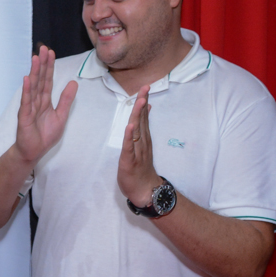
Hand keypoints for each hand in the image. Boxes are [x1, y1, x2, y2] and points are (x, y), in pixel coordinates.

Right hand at [15, 44, 77, 164]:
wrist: (32, 152)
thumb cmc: (44, 135)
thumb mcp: (61, 116)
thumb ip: (66, 99)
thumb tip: (74, 82)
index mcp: (44, 100)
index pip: (47, 80)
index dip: (49, 66)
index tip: (50, 52)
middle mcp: (36, 101)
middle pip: (40, 79)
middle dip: (42, 64)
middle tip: (43, 49)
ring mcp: (29, 107)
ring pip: (33, 87)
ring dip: (34, 72)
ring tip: (35, 58)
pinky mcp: (24, 117)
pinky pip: (26, 101)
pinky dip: (27, 90)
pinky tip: (27, 79)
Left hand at [117, 86, 161, 205]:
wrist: (145, 190)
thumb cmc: (141, 168)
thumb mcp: (142, 146)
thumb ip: (143, 129)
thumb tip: (145, 110)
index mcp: (144, 138)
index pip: (143, 116)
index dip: (143, 101)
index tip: (145, 87)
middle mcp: (142, 142)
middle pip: (142, 119)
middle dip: (142, 103)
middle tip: (145, 87)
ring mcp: (137, 150)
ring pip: (137, 130)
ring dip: (138, 115)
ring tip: (140, 101)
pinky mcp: (130, 160)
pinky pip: (129, 146)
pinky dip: (129, 136)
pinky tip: (130, 126)